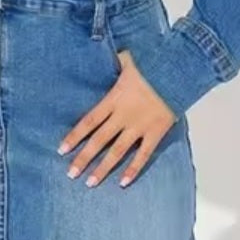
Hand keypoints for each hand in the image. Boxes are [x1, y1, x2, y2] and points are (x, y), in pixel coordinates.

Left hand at [58, 49, 175, 187]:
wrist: (178, 72)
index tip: (61, 150)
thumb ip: (115, 63)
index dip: (74, 137)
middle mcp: (123, 116)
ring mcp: (139, 127)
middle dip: (83, 158)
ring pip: (116, 152)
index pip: (88, 122)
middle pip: (98, 141)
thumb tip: (110, 56)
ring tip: (90, 183)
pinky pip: (143, 155)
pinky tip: (123, 183)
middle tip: (71, 174)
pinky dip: (133, 169)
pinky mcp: (155, 133)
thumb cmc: (153, 64)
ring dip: (102, 168)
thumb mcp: (128, 60)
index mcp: (113, 100)